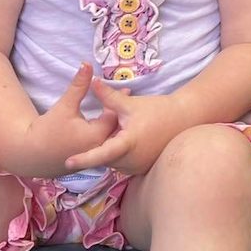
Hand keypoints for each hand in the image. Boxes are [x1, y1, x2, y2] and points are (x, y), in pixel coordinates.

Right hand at [22, 63, 118, 177]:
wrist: (30, 154)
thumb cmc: (48, 129)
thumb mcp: (65, 105)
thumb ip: (79, 85)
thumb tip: (87, 63)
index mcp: (97, 134)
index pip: (114, 114)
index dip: (119, 100)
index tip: (127, 89)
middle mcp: (99, 147)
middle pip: (116, 127)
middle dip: (121, 114)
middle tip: (127, 99)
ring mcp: (94, 156)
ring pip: (110, 137)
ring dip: (114, 125)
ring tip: (121, 111)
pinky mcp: (88, 161)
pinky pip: (103, 145)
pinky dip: (107, 134)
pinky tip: (107, 126)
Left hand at [64, 79, 185, 176]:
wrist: (183, 119)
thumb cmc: (157, 110)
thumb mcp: (130, 104)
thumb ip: (108, 96)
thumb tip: (92, 82)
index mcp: (126, 145)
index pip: (101, 154)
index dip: (84, 158)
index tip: (67, 162)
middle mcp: (130, 162)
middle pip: (105, 156)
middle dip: (101, 144)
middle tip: (111, 127)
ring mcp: (137, 167)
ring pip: (114, 160)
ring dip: (112, 148)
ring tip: (127, 131)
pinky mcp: (141, 168)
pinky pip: (123, 162)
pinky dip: (121, 152)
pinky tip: (132, 138)